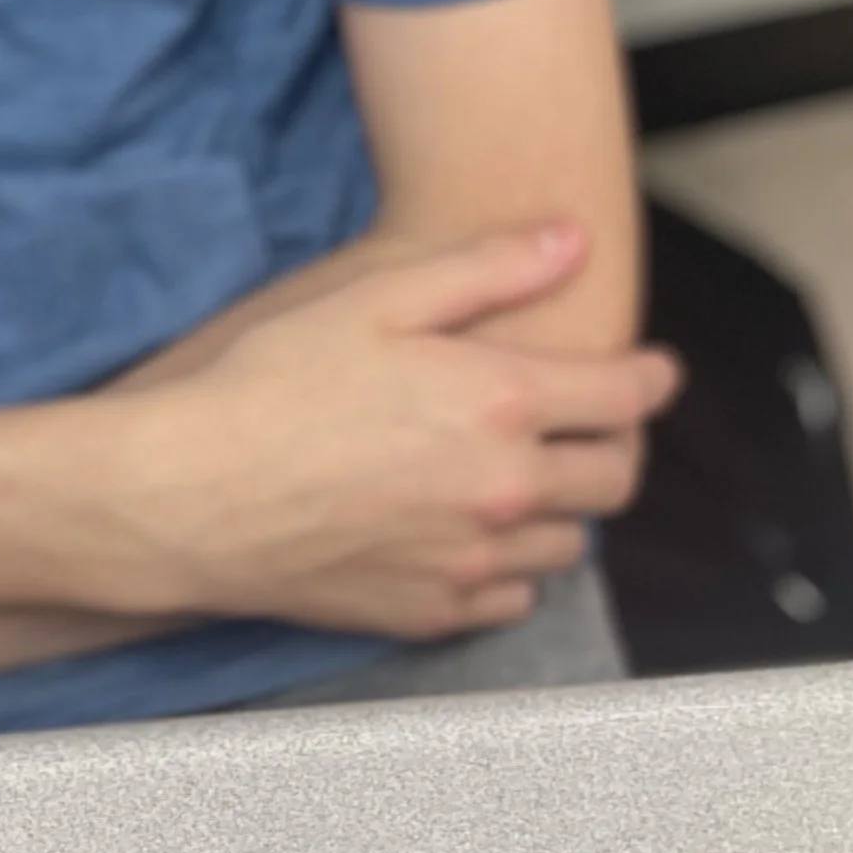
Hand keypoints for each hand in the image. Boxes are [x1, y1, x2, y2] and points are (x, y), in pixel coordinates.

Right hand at [84, 221, 678, 637]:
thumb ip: (486, 269)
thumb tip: (570, 241)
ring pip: (569, 543)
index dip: (650, 378)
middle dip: (619, 444)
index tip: (657, 372)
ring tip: (529, 474)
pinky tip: (476, 532)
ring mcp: (471, 559)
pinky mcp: (432, 611)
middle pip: (614, 478)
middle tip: (598, 424)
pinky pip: (512, 597)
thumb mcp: (376, 298)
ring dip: (565, 506)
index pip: (621, 396)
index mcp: (499, 402)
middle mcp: (504, 488)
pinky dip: (513, 565)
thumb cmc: (274, 383)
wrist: (195, 493)